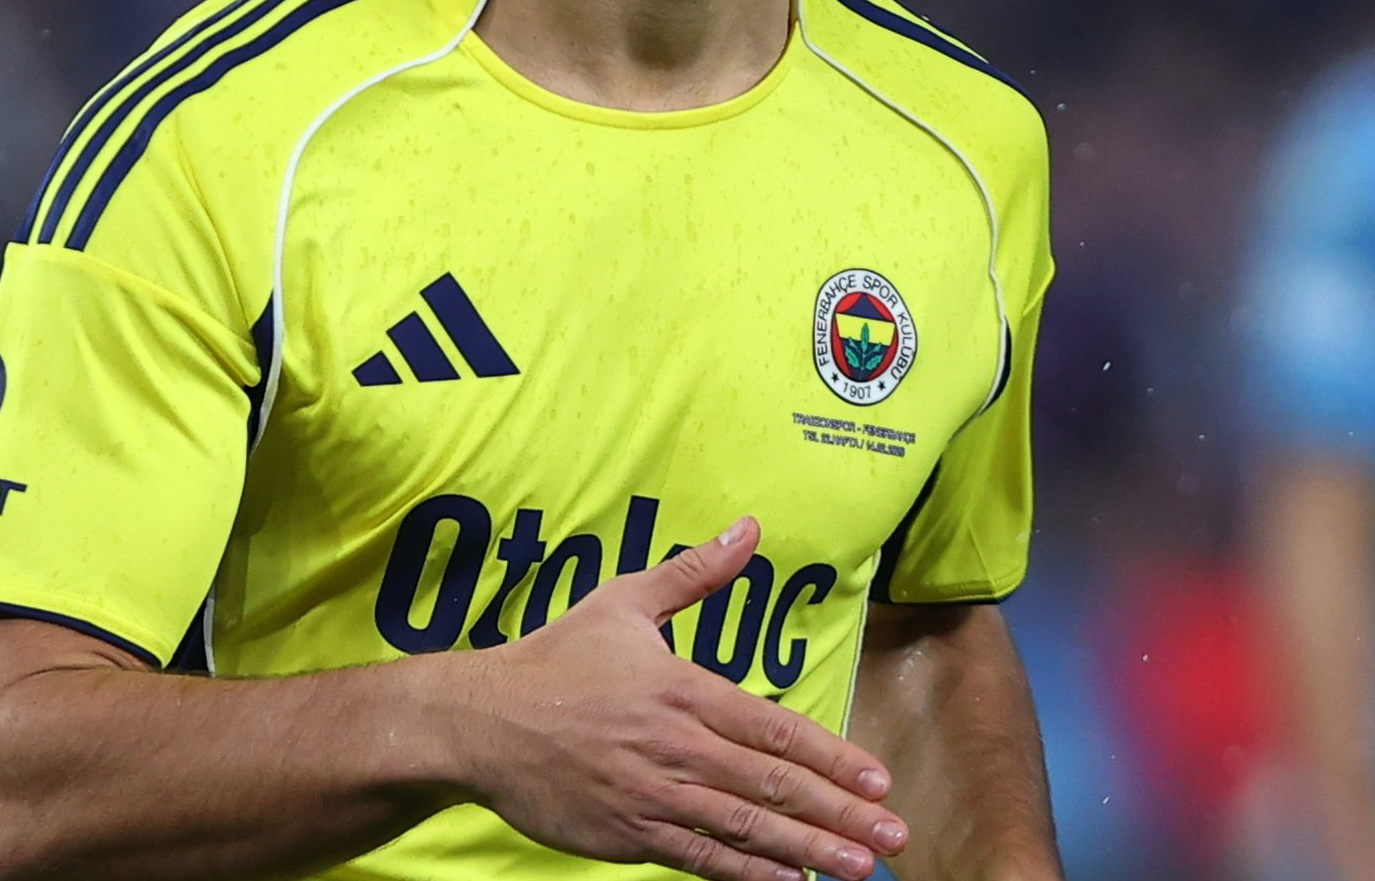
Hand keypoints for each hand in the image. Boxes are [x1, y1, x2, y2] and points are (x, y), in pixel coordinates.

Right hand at [438, 516, 908, 880]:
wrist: (480, 721)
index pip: (774, 728)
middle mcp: (676, 746)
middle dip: (840, 814)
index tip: (879, 779)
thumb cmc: (555, 660)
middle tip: (894, 836)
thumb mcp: (624, 602)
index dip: (832, 757)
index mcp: (681, 689)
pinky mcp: (628, 836)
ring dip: (809, 852)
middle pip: (773, 785)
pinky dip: (747, 876)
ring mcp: (653, 796)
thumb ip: (694, 573)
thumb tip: (748, 529)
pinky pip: (700, 859)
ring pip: (746, 829)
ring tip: (859, 870)